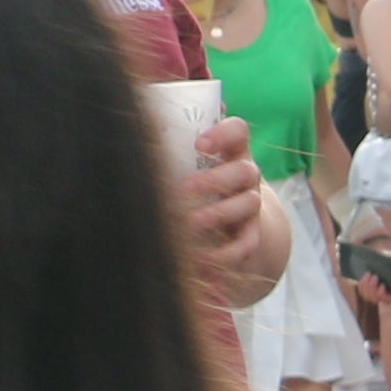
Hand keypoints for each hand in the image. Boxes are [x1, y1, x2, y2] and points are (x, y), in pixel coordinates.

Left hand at [177, 131, 284, 302]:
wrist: (234, 222)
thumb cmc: (201, 181)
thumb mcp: (192, 163)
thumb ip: (176, 149)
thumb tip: (138, 134)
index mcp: (232, 151)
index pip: (238, 131)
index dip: (223, 134)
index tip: (199, 144)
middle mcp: (246, 175)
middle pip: (244, 170)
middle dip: (215, 179)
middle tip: (186, 187)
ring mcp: (252, 204)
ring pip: (248, 203)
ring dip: (220, 213)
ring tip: (192, 222)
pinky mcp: (251, 234)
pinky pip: (246, 244)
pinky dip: (225, 254)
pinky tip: (201, 258)